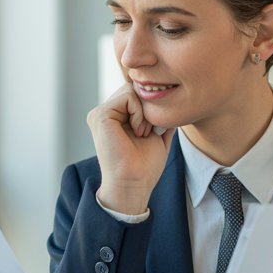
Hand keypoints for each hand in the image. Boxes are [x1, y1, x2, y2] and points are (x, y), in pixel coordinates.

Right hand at [87, 82, 175, 213]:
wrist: (134, 184)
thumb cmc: (145, 166)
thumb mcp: (158, 135)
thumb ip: (160, 116)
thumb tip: (172, 99)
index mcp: (116, 118)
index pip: (137, 94)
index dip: (151, 107)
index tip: (153, 131)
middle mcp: (106, 114)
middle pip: (134, 88)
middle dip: (148, 108)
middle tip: (148, 132)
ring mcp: (101, 114)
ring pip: (131, 89)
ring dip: (145, 112)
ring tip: (142, 133)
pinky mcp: (100, 115)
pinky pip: (127, 96)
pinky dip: (139, 113)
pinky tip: (138, 131)